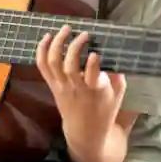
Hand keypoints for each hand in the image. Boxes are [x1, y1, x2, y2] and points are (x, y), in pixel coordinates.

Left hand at [36, 25, 125, 149]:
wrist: (85, 132)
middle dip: (75, 47)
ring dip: (57, 43)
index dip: (93, 64)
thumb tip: (113, 51)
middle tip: (83, 34)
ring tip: (65, 29)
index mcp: (96, 91)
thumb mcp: (118, 94)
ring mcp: (61, 86)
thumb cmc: (105, 110)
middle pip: (70, 67)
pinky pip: (42, 66)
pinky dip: (42, 50)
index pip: (93, 78)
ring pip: (54, 63)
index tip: (96, 52)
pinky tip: (47, 37)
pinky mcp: (52, 85)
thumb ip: (116, 74)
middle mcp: (76, 88)